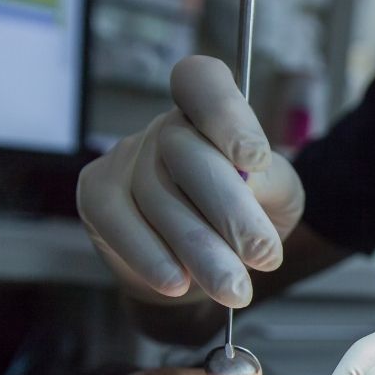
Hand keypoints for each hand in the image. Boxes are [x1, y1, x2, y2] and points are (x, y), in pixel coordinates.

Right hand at [77, 56, 304, 306]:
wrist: (207, 269)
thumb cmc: (245, 221)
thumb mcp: (276, 198)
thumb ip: (270, 184)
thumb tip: (248, 183)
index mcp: (210, 113)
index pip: (204, 85)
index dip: (226, 115)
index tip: (254, 161)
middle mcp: (166, 128)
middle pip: (185, 153)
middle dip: (228, 210)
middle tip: (262, 256)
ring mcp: (127, 159)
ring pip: (157, 198)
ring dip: (200, 250)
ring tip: (234, 289)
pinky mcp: (98, 195)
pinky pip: (119, 222)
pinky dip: (150, 256)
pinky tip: (177, 282)